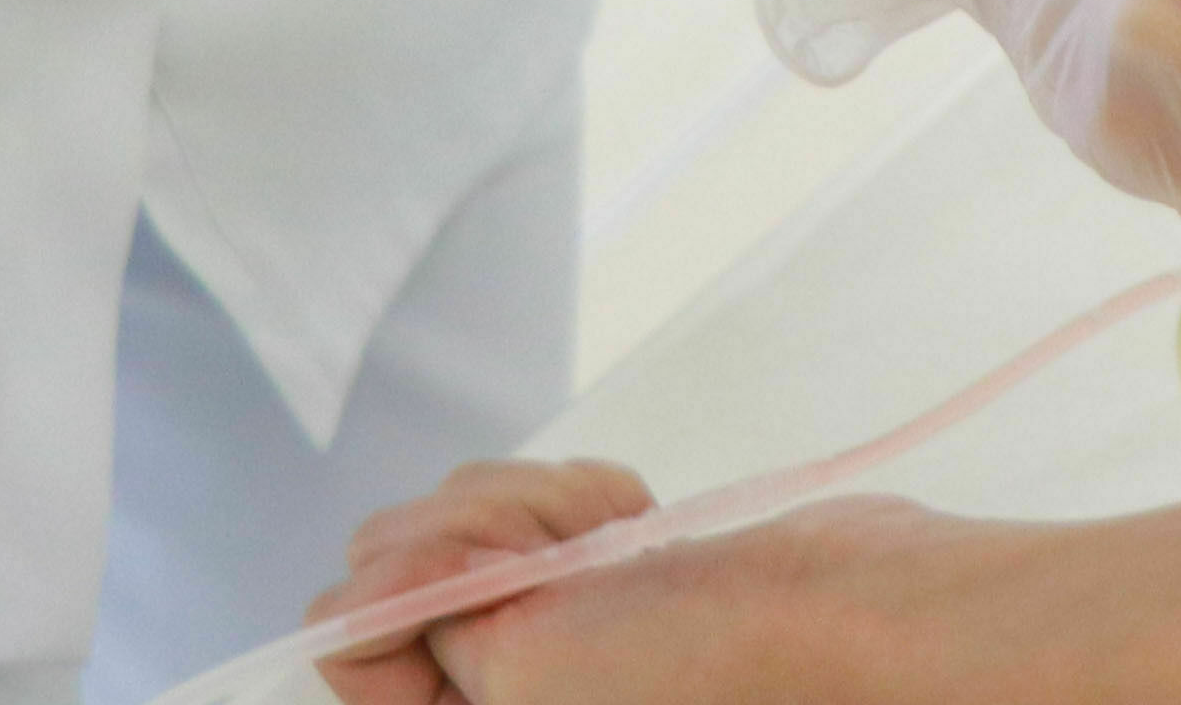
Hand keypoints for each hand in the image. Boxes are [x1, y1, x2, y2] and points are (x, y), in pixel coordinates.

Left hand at [316, 463, 659, 704]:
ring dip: (541, 510)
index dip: (404, 587)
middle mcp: (490, 684)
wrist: (834, 612)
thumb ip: (408, 617)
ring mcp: (539, 621)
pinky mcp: (590, 567)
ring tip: (614, 551)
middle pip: (399, 555)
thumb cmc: (688, 663)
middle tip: (564, 565)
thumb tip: (351, 595)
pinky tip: (637, 535)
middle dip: (476, 532)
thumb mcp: (518, 663)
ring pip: (471, 510)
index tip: (489, 583)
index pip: (347, 632)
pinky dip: (588, 500)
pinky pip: (543, 494)